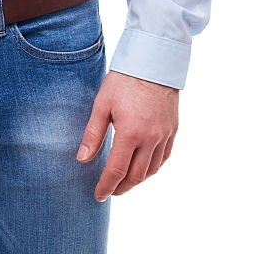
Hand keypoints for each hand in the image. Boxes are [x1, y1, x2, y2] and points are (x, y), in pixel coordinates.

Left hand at [77, 69, 178, 201]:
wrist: (153, 61)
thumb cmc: (124, 80)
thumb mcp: (102, 104)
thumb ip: (93, 134)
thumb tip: (82, 158)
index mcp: (130, 132)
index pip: (117, 171)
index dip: (106, 186)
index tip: (98, 194)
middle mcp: (150, 138)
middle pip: (135, 176)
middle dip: (121, 188)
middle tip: (109, 191)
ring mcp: (164, 135)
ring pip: (151, 170)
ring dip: (136, 181)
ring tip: (123, 182)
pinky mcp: (173, 130)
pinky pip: (163, 158)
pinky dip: (151, 169)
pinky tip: (142, 168)